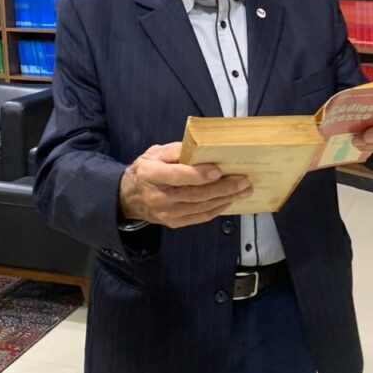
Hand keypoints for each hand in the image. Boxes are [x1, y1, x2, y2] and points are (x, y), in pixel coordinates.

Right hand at [119, 142, 250, 228]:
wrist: (129, 197)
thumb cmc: (146, 170)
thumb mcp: (154, 153)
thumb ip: (176, 150)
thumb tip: (202, 149)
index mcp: (150, 174)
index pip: (176, 176)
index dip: (198, 175)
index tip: (218, 171)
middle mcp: (158, 196)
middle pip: (194, 194)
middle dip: (222, 188)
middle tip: (243, 181)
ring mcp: (166, 213)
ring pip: (200, 207)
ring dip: (225, 199)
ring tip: (244, 190)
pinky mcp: (173, 223)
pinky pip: (200, 217)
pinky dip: (217, 209)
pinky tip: (230, 200)